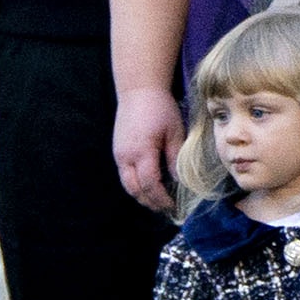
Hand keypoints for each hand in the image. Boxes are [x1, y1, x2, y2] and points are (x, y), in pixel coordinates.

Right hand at [113, 85, 186, 209]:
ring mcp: (118, 154)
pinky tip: (149, 185)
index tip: (173, 205)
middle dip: (149, 202)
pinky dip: (135, 184)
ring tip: (157, 201)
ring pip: (127, 184)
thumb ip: (175, 159)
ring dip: (141, 195)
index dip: (161, 198)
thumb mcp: (175, 132)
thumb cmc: (160, 108)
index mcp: (142, 152)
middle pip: (134, 189)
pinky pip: (125, 174)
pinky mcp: (117, 150)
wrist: (138, 90)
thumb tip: (181, 182)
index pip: (150, 184)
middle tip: (166, 209)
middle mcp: (125, 156)